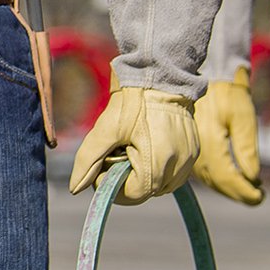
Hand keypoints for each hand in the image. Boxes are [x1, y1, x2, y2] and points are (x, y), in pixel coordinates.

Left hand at [68, 86, 196, 202]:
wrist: (160, 74)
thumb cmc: (132, 101)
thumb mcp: (105, 130)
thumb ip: (89, 161)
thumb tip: (75, 189)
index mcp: (157, 165)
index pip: (132, 195)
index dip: (112, 183)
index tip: (104, 163)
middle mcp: (178, 168)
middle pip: (146, 191)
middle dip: (128, 177)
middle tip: (118, 149)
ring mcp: (189, 160)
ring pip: (161, 184)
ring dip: (144, 173)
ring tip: (133, 146)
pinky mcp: (194, 151)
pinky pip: (174, 172)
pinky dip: (159, 166)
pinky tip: (147, 144)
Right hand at [192, 69, 262, 205]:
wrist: (206, 77)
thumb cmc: (228, 93)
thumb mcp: (243, 118)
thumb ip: (247, 150)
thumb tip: (253, 179)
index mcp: (210, 144)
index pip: (227, 179)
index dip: (245, 193)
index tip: (261, 197)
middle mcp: (195, 151)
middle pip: (218, 183)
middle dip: (239, 193)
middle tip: (259, 196)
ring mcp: (189, 151)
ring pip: (211, 180)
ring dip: (230, 188)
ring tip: (250, 188)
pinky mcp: (189, 149)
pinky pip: (205, 172)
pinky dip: (220, 179)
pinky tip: (234, 176)